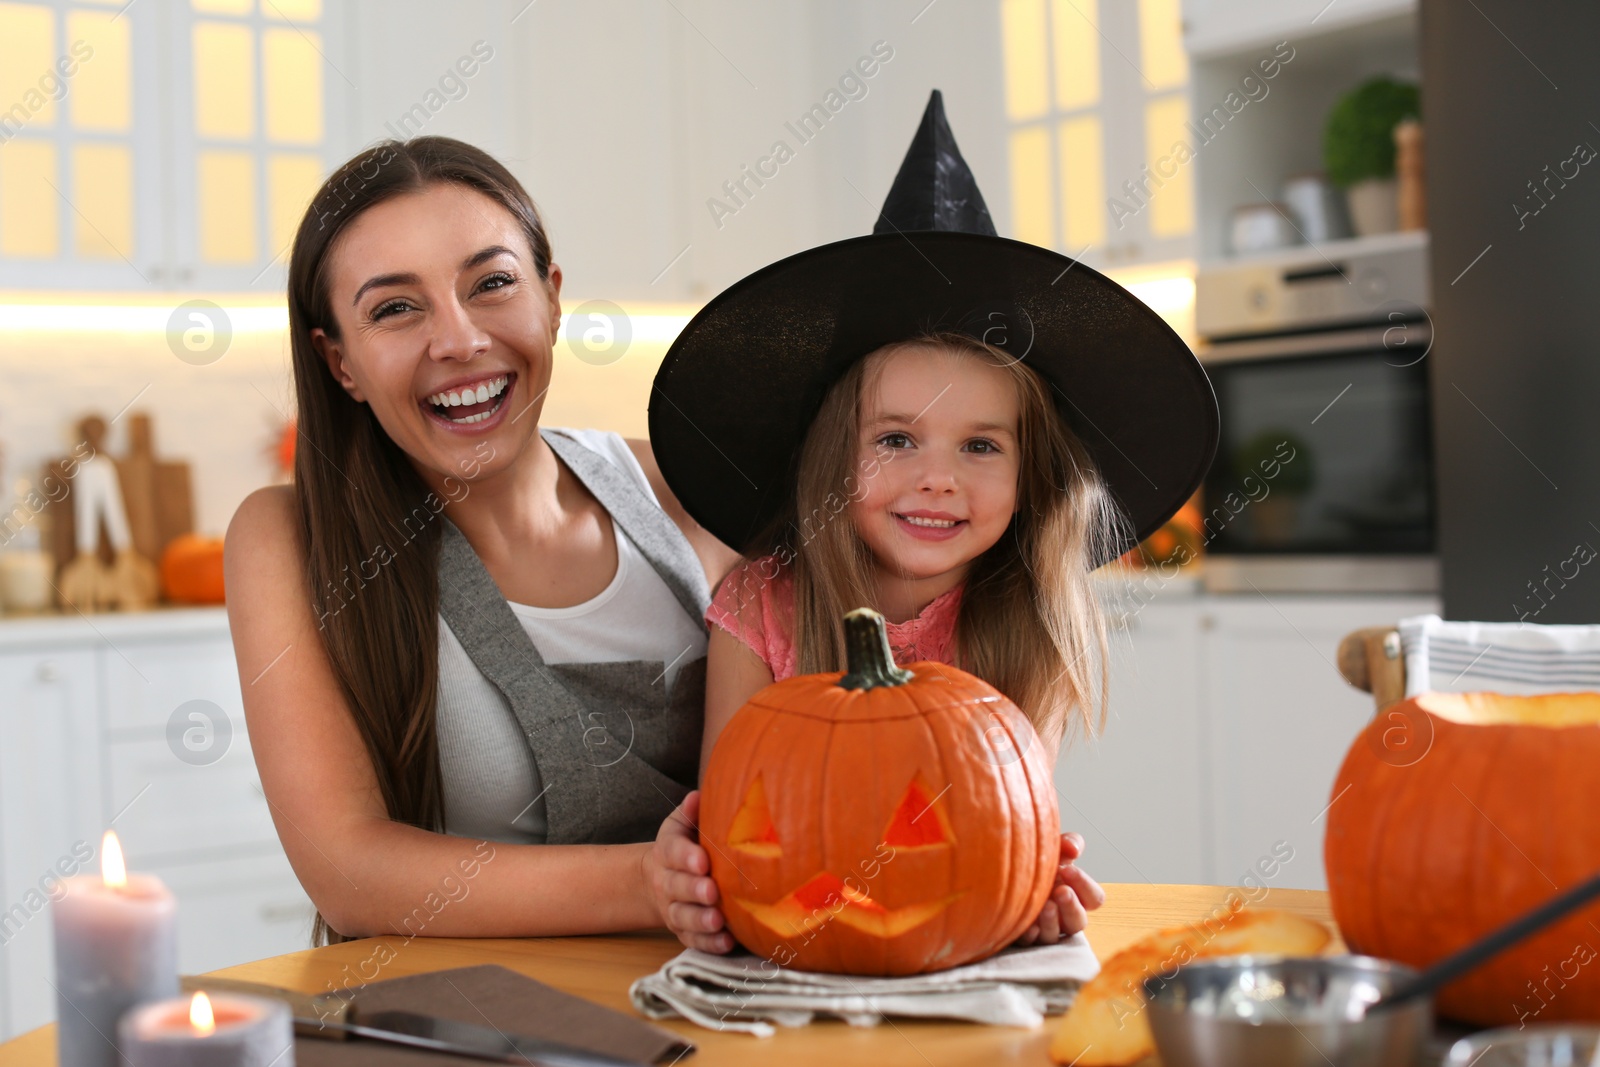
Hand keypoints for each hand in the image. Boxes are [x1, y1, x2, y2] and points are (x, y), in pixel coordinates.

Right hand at [644, 790, 733, 952]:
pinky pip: (693, 940)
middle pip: (677, 887)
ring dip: (701, 920)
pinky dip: (709, 943)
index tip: (702, 860)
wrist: (658, 880)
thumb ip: (690, 813)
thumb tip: (698, 796)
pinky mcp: (684, 931)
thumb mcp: (681, 826)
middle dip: (694, 890)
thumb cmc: (683, 847)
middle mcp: (667, 882)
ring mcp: (674, 909)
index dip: (685, 857)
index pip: (672, 852)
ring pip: (683, 917)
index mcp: (667, 852)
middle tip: (712, 891)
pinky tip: (727, 942)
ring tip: (718, 919)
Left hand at [1014, 831, 1106, 945]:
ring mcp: (1045, 929)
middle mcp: (1064, 915)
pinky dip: (1030, 933)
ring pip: (1055, 935)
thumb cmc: (1036, 859)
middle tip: (1061, 891)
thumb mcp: (1054, 847)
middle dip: (1071, 906)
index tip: (1068, 869)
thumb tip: (1073, 849)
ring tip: (1045, 905)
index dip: (1085, 885)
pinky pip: (1030, 942)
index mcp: (1077, 895)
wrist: (1000, 869)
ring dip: (1052, 921)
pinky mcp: (1025, 937)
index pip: (1095, 898)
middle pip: (1079, 922)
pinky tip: (1027, 924)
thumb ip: (1069, 843)